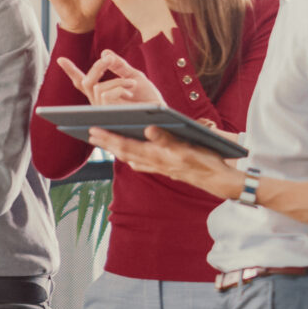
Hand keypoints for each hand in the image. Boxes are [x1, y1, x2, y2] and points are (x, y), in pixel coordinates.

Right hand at [57, 49, 164, 107]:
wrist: (161, 113)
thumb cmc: (148, 98)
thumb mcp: (134, 76)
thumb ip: (119, 65)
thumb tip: (105, 52)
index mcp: (103, 94)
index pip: (83, 82)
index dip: (71, 71)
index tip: (60, 59)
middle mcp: (99, 104)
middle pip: (87, 82)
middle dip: (97, 67)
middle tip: (108, 59)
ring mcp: (103, 111)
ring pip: (97, 88)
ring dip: (116, 81)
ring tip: (132, 83)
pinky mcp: (109, 116)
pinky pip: (105, 95)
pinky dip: (118, 87)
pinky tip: (130, 89)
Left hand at [88, 126, 236, 190]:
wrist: (218, 180)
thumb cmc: (205, 160)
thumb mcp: (187, 146)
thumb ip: (167, 138)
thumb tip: (147, 129)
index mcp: (157, 155)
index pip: (126, 145)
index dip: (108, 138)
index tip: (93, 129)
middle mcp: (154, 162)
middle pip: (124, 152)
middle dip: (106, 143)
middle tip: (89, 133)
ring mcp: (159, 167)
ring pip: (131, 157)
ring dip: (116, 149)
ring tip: (103, 141)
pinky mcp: (165, 169)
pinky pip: (142, 164)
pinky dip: (131, 158)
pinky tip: (128, 157)